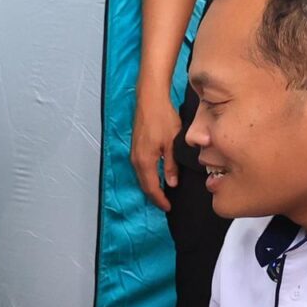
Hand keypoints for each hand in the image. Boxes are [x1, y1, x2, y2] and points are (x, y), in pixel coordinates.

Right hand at [129, 82, 183, 212]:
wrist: (150, 99)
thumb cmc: (162, 117)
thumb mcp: (172, 143)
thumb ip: (171, 165)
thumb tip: (171, 183)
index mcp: (145, 161)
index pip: (151, 188)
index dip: (160, 200)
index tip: (168, 208)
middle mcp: (136, 160)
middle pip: (144, 185)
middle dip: (154, 196)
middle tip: (165, 204)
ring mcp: (134, 153)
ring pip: (141, 177)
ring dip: (151, 186)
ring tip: (162, 193)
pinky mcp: (135, 147)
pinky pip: (140, 168)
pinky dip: (148, 176)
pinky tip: (156, 176)